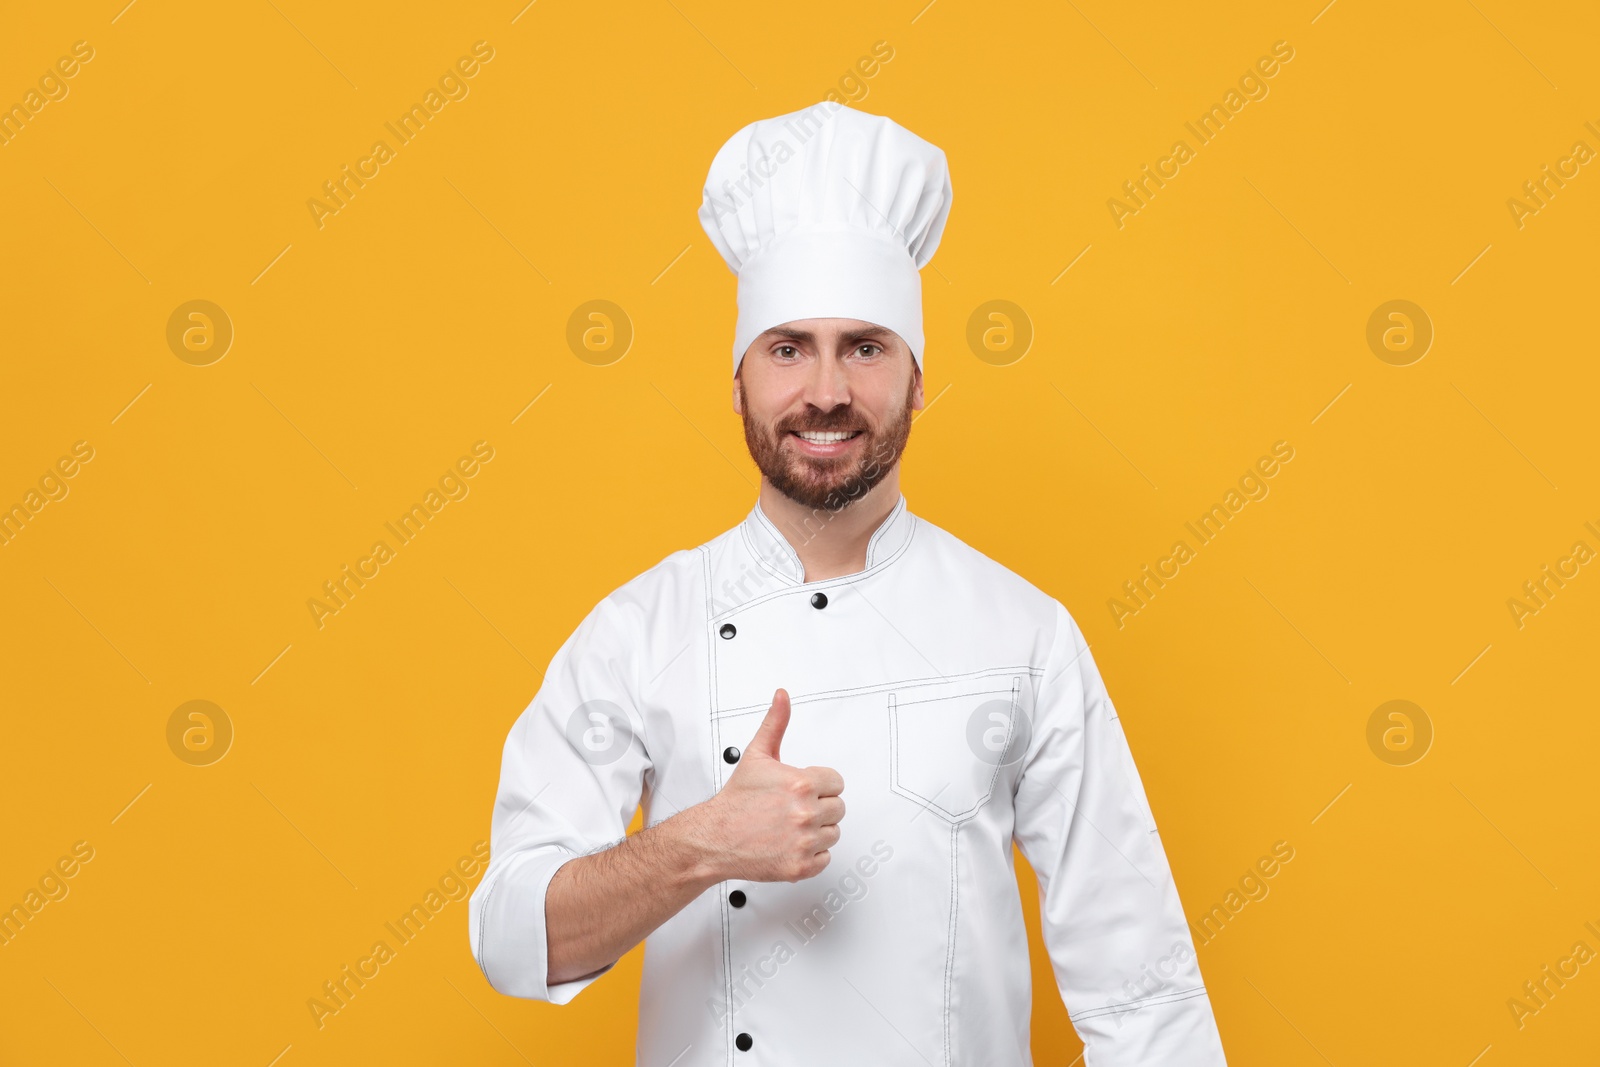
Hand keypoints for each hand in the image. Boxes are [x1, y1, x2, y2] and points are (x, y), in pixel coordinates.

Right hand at [690, 688, 844, 882]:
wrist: (715, 837)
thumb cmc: (736, 800)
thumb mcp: (757, 755)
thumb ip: (775, 723)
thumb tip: (782, 697)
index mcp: (801, 784)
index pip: (837, 782)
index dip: (819, 784)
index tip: (802, 790)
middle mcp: (806, 813)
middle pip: (838, 808)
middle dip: (819, 806)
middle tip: (794, 808)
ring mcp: (804, 842)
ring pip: (833, 833)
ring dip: (817, 831)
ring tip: (791, 826)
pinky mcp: (801, 866)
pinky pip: (825, 859)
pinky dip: (811, 854)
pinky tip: (791, 843)